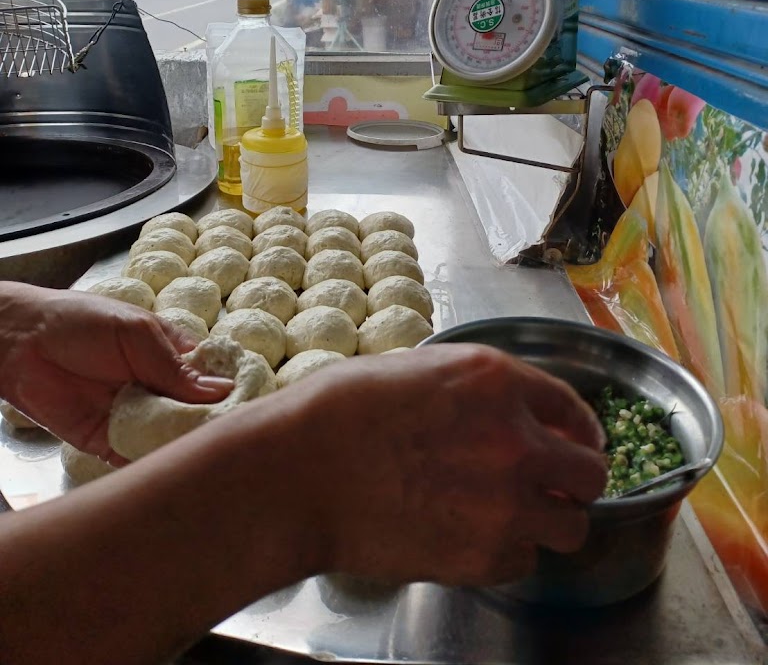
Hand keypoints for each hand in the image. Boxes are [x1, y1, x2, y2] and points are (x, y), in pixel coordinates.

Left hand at [0, 282, 231, 463]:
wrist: (20, 343)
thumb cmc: (81, 322)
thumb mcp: (137, 334)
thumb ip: (175, 368)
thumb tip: (222, 391)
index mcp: (172, 355)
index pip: (211, 378)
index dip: (230, 394)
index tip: (250, 410)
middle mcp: (158, 388)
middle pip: (194, 414)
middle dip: (208, 427)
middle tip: (228, 442)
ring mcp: (135, 416)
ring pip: (169, 439)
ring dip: (182, 448)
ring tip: (204, 460)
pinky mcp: (108, 442)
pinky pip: (136, 459)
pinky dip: (151, 466)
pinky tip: (169, 471)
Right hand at [302, 344, 606, 586]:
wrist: (301, 473)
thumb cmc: (342, 412)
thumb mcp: (421, 372)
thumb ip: (479, 392)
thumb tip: (509, 414)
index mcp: (497, 381)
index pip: (573, 409)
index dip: (581, 431)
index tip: (578, 444)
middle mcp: (517, 440)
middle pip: (590, 475)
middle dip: (576, 481)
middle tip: (555, 487)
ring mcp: (506, 502)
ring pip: (571, 527)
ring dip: (549, 520)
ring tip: (515, 517)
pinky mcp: (485, 555)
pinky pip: (524, 560)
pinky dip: (508, 552)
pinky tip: (473, 535)